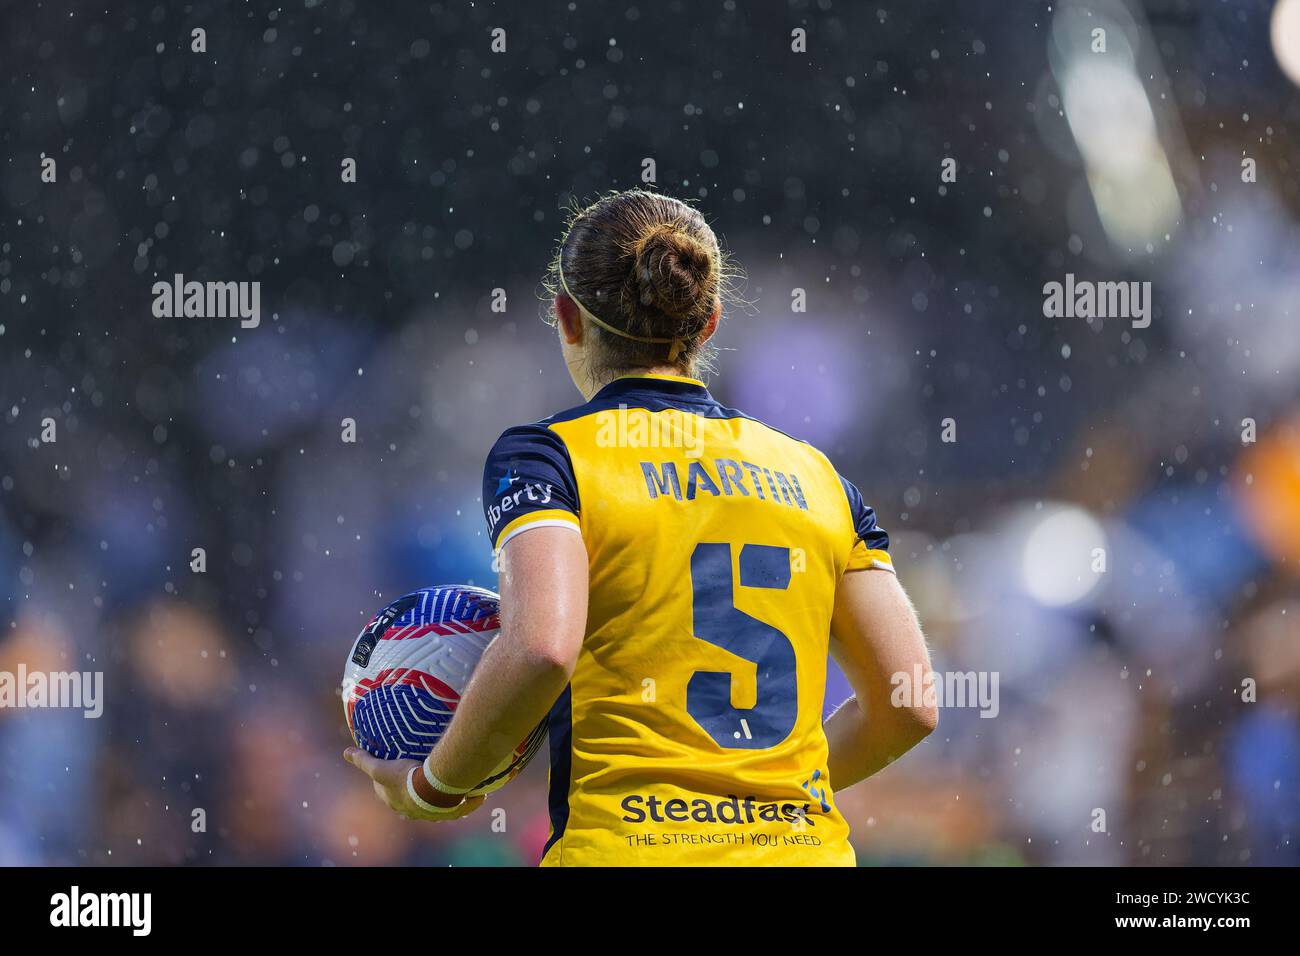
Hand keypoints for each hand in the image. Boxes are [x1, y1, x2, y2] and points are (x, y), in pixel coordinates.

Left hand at [343, 747, 485, 820]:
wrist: (430, 789)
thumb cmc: (405, 778)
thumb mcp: (380, 768)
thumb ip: (364, 760)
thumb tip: (346, 753)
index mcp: (398, 804)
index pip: (390, 795)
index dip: (391, 785)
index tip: (399, 770)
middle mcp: (416, 812)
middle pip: (416, 802)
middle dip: (419, 792)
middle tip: (425, 775)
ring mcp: (435, 813)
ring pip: (441, 806)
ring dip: (446, 798)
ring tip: (452, 785)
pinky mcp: (454, 811)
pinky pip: (465, 807)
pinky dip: (471, 802)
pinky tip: (480, 795)